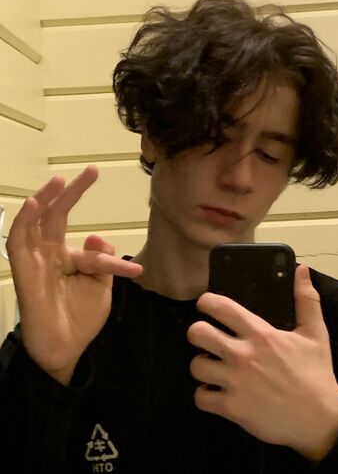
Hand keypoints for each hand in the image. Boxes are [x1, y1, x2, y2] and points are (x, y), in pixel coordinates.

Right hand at [6, 165, 142, 384]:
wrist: (66, 349)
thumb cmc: (81, 319)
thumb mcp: (101, 287)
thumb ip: (102, 261)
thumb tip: (96, 236)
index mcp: (68, 258)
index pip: (88, 244)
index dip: (109, 254)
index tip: (135, 270)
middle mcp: (49, 254)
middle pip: (56, 215)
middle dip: (72, 192)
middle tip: (92, 171)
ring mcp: (35, 260)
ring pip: (34, 222)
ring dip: (45, 199)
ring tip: (60, 180)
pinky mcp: (22, 270)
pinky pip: (18, 242)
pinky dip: (24, 221)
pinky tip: (36, 204)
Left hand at [187, 265, 337, 460]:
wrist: (321, 421)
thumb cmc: (316, 375)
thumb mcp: (315, 333)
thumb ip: (306, 300)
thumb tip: (302, 269)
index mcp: (260, 334)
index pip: (221, 307)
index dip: (206, 302)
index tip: (204, 304)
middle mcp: (242, 354)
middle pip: (197, 334)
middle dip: (197, 333)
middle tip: (205, 338)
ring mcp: (235, 381)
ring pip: (195, 366)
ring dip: (202, 366)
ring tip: (212, 367)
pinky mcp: (231, 408)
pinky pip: (200, 397)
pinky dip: (205, 396)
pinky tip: (215, 393)